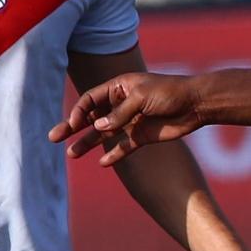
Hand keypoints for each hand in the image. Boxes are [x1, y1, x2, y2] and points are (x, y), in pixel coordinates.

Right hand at [54, 71, 210, 162]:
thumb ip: (119, 113)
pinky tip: (102, 163)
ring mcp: (131, 121)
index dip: (79, 111)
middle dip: (72, 127)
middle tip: (53, 137)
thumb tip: (98, 126)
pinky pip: (123, 147)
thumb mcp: (142, 98)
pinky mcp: (142, 136)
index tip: (74, 124)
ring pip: (104, 134)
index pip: (91, 99)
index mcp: (119, 87)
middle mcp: (121, 104)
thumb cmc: (170, 92)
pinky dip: (113, 154)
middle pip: (91, 117)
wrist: (197, 104)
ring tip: (71, 154)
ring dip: (88, 143)